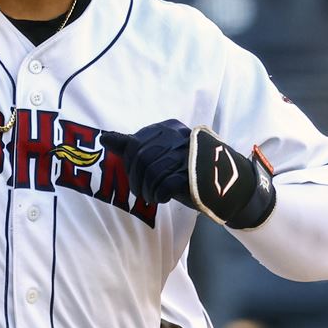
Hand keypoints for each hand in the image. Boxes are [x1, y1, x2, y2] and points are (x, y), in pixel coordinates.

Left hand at [101, 122, 275, 227]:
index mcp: (168, 128)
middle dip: (136, 179)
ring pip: (151, 172)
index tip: (135, 175)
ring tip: (152, 197)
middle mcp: (178, 137)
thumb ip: (131, 145)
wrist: (224, 186)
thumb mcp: (158, 153)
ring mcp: (187, 154)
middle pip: (141, 159)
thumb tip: (104, 137)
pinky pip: (164, 185)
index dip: (130, 163)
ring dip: (146, 190)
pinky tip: (163, 198)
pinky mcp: (193, 174)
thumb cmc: (185, 169)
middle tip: (141, 191)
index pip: (135, 144)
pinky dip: (158, 195)